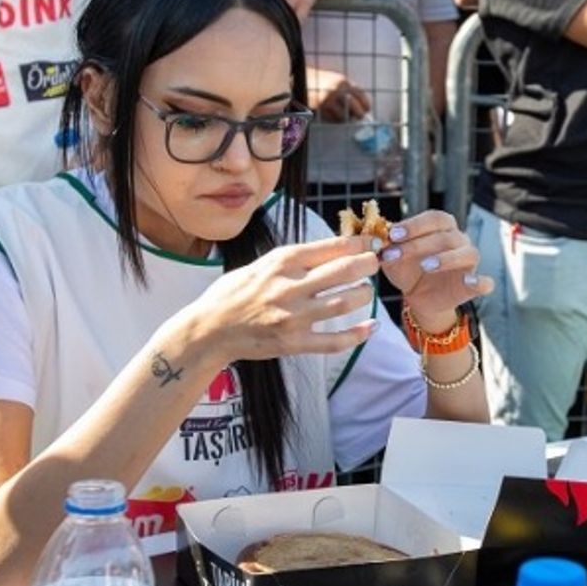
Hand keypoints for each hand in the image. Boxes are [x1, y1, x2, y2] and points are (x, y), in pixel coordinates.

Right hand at [187, 236, 381, 362]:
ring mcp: (293, 317)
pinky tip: (371, 327)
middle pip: (344, 271)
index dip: (358, 243)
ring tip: (367, 291)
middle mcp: (289, 287)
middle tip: (376, 262)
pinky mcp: (294, 343)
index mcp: (280, 262)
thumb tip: (329, 250)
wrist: (209, 330)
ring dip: (364, 295)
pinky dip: (358, 334)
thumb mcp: (259, 265)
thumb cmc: (232, 293)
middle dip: (368, 264)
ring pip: (344, 303)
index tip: (371, 242)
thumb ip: (291, 260)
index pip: (330, 247)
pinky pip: (334, 340)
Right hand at [310, 68, 371, 121]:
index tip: (366, 110)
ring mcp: (329, 99)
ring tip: (340, 115)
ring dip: (344, 119)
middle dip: (359, 115)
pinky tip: (330, 114)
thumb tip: (362, 107)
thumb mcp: (336, 81)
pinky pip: (331, 119)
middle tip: (358, 117)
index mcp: (343, 82)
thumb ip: (348, 91)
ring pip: (344, 117)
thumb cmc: (321, 81)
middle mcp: (338, 90)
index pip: (361, 96)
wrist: (300, 78)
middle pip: (356, 109)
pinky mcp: (320, 107)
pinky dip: (333, 119)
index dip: (366, 105)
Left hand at [378, 211, 495, 330]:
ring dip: (447, 258)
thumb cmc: (407, 270)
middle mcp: (459, 240)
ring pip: (468, 253)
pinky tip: (470, 282)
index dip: (415, 224)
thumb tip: (377, 238)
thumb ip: (386, 247)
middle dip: (418, 244)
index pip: (434, 218)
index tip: (393, 234)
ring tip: (425, 266)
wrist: (418, 298)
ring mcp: (469, 262)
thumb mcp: (392, 258)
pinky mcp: (473, 285)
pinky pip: (485, 282)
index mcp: (442, 228)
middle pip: (446, 235)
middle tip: (395, 254)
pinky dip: (481, 282)